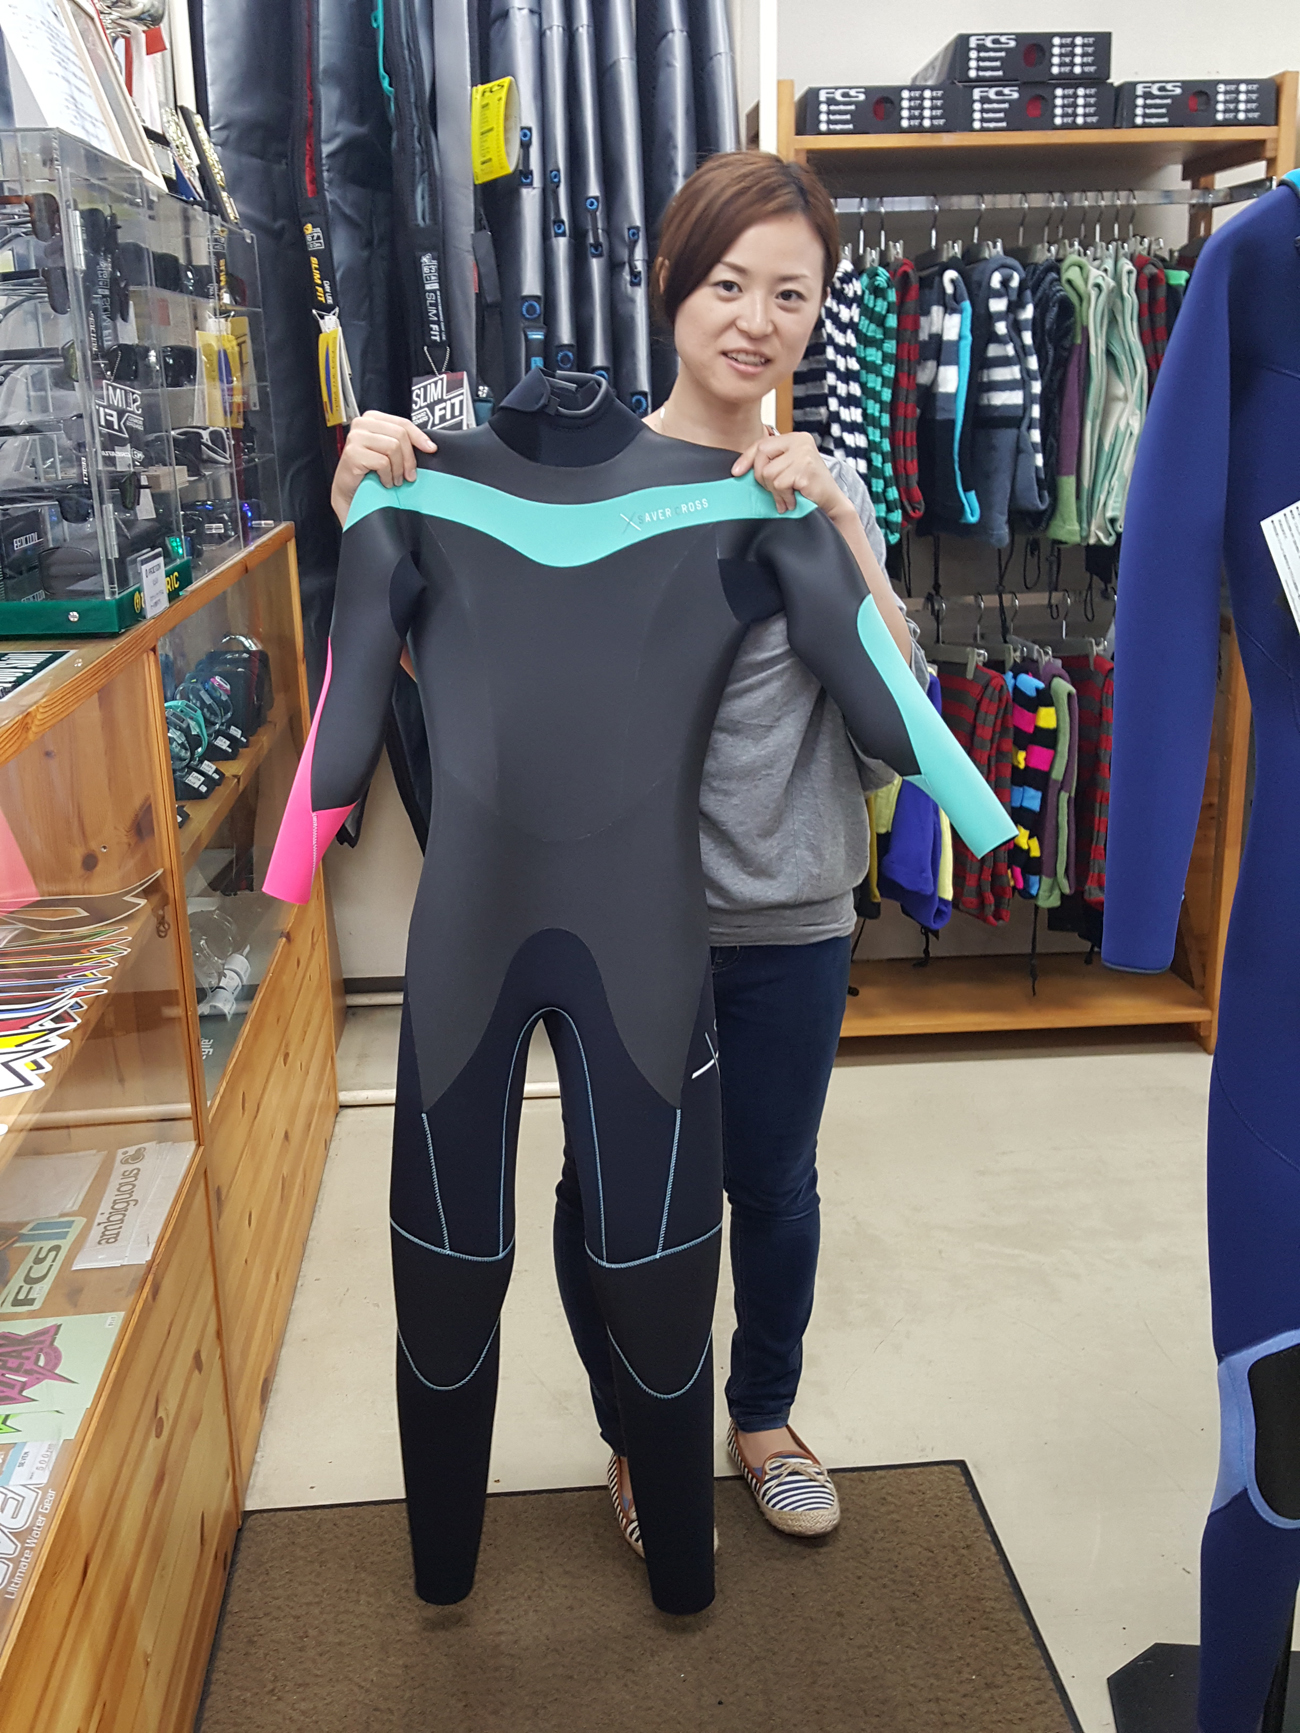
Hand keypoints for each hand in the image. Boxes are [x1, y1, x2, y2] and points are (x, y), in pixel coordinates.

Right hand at [331, 411, 434, 524]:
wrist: (351, 492)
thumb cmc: (370, 472)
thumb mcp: (390, 452)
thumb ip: (403, 442)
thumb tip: (429, 446)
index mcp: (372, 418)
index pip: (402, 423)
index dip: (419, 437)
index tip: (430, 449)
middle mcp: (362, 424)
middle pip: (400, 434)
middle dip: (409, 458)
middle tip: (409, 475)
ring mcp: (355, 437)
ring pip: (393, 447)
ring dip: (397, 469)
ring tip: (394, 479)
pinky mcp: (352, 453)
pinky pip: (382, 462)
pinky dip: (387, 476)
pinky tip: (384, 481)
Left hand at [731, 431, 845, 515]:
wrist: (831, 503)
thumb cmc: (808, 488)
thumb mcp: (787, 469)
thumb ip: (770, 463)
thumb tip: (739, 469)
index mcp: (794, 438)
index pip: (762, 443)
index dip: (746, 458)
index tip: (736, 472)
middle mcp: (800, 441)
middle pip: (761, 455)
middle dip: (762, 478)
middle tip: (776, 490)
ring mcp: (803, 453)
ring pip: (768, 473)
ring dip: (775, 491)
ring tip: (787, 497)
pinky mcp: (805, 468)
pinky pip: (779, 484)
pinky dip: (783, 496)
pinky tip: (793, 499)